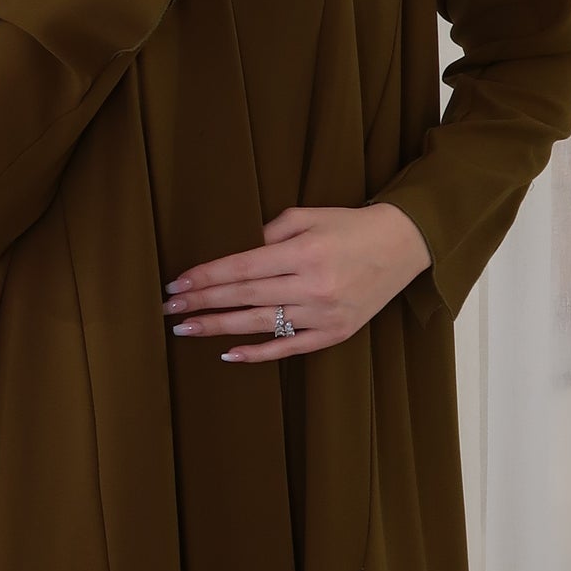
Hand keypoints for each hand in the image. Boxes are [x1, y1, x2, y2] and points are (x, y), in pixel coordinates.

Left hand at [160, 201, 433, 362]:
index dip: (206, 277)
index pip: (242, 267)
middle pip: (245, 296)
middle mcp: (313, 285)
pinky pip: (289, 347)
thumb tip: (230, 255)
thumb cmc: (348, 226)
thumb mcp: (307, 217)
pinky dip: (258, 353)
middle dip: (202, 302)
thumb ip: (268, 233)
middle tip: (168, 308)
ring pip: (260, 324)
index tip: (176, 283)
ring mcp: (324, 313)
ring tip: (185, 329)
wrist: (402, 246)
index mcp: (304, 252)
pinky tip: (228, 353)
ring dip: (218, 327)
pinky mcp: (336, 333)